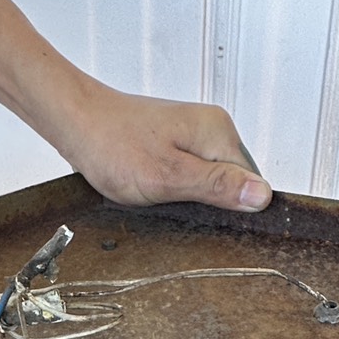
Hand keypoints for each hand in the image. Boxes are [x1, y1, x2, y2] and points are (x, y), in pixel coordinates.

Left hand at [59, 83, 272, 212]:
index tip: (202, 216)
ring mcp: (195, 134)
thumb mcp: (168, 177)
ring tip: (161, 195)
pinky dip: (178, 188)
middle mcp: (213, 129)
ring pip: (212, 181)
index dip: (232, 210)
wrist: (76, 123)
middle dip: (209, 204)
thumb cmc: (112, 146)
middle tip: (173, 205)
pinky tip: (158, 189)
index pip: (251, 184)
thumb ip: (217, 186)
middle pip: (233, 183)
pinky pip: (194, 174)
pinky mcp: (179, 141)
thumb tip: (262, 195)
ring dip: (191, 197)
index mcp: (218, 133)